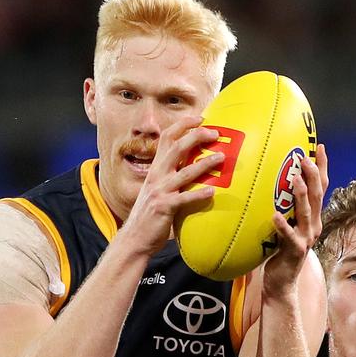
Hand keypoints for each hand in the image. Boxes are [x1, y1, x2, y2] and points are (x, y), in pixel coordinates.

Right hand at [121, 116, 224, 254]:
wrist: (134, 238)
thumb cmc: (151, 215)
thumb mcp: (158, 190)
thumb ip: (172, 178)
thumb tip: (194, 169)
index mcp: (155, 169)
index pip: (166, 138)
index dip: (182, 125)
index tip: (200, 118)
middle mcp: (156, 176)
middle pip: (175, 148)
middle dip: (195, 136)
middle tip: (215, 133)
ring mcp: (159, 191)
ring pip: (184, 172)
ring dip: (204, 163)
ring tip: (221, 158)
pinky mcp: (164, 208)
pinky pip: (183, 199)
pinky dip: (198, 194)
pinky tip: (212, 192)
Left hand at [262, 144, 327, 296]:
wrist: (282, 283)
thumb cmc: (278, 251)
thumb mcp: (283, 226)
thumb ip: (283, 207)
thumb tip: (269, 183)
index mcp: (312, 217)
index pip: (320, 188)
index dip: (321, 167)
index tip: (319, 146)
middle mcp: (313, 226)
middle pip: (316, 196)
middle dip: (312, 174)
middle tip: (304, 157)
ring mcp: (305, 238)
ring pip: (306, 213)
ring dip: (300, 195)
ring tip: (294, 178)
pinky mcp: (294, 251)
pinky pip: (288, 236)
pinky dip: (283, 225)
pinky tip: (275, 216)